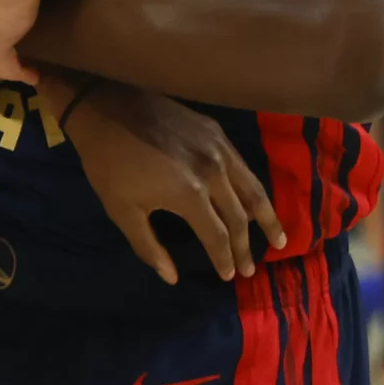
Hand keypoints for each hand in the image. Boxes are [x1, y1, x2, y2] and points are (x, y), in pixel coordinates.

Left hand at [67, 85, 286, 282]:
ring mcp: (218, 148)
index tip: (229, 276)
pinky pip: (242, 166)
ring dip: (267, 217)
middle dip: (245, 247)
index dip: (224, 259)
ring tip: (279, 240)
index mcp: (190, 194)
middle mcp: (213, 172)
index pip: (217, 237)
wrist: (104, 106)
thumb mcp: (121, 210)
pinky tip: (256, 200)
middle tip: (251, 269)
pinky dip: (253, 188)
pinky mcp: (216, 131)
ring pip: (252, 189)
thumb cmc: (108, 163)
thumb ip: (148, 246)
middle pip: (239, 217)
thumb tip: (172, 277)